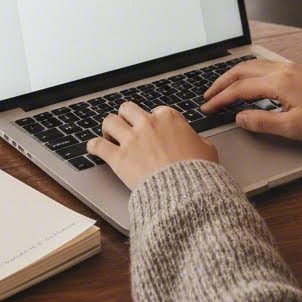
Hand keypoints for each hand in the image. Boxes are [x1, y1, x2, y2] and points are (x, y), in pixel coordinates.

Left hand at [88, 101, 217, 189]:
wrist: (186, 192)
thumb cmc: (198, 172)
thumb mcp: (207, 150)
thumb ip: (197, 140)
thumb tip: (196, 141)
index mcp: (168, 118)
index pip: (154, 111)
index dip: (153, 122)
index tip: (152, 130)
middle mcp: (147, 124)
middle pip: (127, 109)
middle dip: (126, 118)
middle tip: (127, 127)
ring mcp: (131, 140)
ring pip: (109, 121)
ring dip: (109, 128)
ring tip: (110, 136)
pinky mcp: (118, 158)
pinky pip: (97, 145)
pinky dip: (94, 146)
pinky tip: (93, 148)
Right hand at [201, 61, 301, 141]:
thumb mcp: (293, 127)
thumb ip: (262, 122)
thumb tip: (239, 118)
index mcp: (277, 83)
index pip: (239, 89)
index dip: (220, 99)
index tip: (206, 108)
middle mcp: (280, 70)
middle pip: (241, 71)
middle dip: (221, 83)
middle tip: (207, 96)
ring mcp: (288, 68)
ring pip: (251, 65)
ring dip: (233, 75)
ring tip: (221, 87)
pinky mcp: (295, 71)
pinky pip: (262, 66)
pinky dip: (247, 72)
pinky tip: (247, 80)